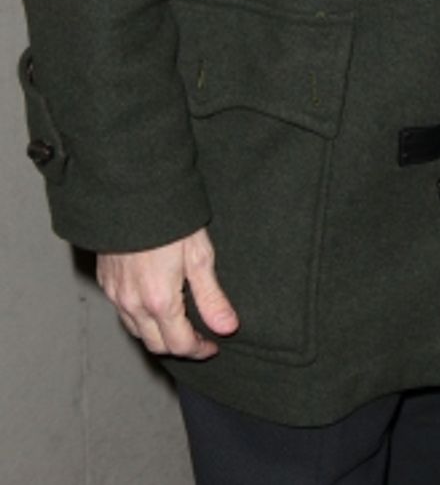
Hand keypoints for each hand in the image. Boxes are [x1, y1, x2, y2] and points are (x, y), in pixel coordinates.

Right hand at [97, 226, 238, 358]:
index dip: (199, 350)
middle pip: (156, 345)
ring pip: (137, 331)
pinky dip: (140, 317)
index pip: (179, 345)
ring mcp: (116, 295)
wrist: (133, 195)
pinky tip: (154, 303)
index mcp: (159, 302)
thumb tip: (227, 327)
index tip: (213, 345)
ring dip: (158, 333)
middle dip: (179, 346)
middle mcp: (133, 305)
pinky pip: (123, 312)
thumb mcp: (199, 256)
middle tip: (199, 335)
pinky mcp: (107, 283)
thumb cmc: (171, 221)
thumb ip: (212, 297)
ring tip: (179, 321)